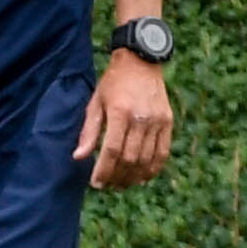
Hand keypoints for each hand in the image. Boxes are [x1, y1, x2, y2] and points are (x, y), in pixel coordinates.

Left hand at [83, 49, 174, 190]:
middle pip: (130, 158)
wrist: (141, 61)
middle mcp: (141, 118)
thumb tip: (78, 157)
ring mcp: (157, 121)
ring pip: (146, 158)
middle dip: (118, 176)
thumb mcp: (95, 102)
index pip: (112, 150)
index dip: (104, 170)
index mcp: (120, 112)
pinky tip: (143, 177)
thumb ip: (89, 131)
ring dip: (134, 176)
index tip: (96, 183)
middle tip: (108, 186)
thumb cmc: (113, 82)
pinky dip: (153, 168)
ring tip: (122, 185)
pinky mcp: (168, 122)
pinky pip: (163, 152)